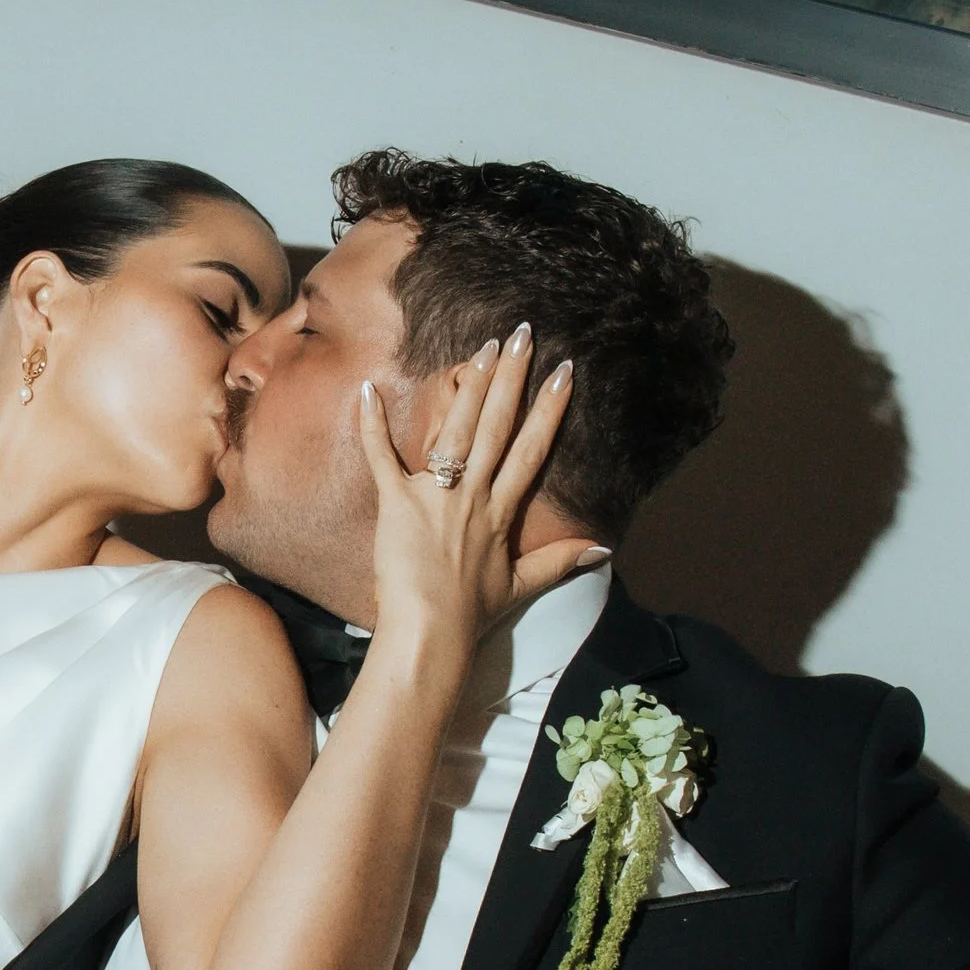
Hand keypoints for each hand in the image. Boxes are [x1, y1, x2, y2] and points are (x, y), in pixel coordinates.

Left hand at [358, 329, 587, 668]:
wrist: (430, 634)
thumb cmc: (471, 614)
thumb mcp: (520, 586)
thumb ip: (560, 561)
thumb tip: (602, 548)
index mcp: (501, 512)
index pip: (532, 451)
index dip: (549, 410)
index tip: (565, 373)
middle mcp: (473, 496)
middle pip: (498, 427)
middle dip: (513, 378)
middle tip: (523, 335)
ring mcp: (435, 497)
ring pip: (457, 431)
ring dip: (470, 387)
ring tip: (482, 347)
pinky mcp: (396, 504)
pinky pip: (382, 457)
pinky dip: (373, 425)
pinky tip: (367, 389)